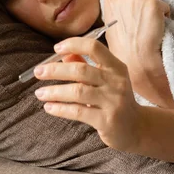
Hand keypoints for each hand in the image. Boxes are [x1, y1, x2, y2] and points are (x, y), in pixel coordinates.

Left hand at [33, 36, 141, 152]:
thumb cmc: (115, 99)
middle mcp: (116, 82)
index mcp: (116, 67)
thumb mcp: (105, 80)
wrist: (136, 128)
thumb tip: (63, 55)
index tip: (56, 48)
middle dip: (55, 70)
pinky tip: (49, 107)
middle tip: (38, 72)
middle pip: (80, 70)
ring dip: (54, 91)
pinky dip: (60, 109)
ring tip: (40, 93)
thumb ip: (85, 66)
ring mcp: (113, 101)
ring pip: (77, 92)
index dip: (73, 44)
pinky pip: (78, 112)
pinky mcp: (107, 120)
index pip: (94, 48)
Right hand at [103, 0, 173, 107]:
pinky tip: (159, 30)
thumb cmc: (125, 51)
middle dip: (144, 2)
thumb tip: (125, 6)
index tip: (134, 1)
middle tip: (142, 23)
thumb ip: (117, 12)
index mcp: (109, 0)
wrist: (138, 63)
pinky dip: (165, 16)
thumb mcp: (111, 28)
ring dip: (155, 10)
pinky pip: (165, 6)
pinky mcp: (153, 4)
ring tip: (150, 29)